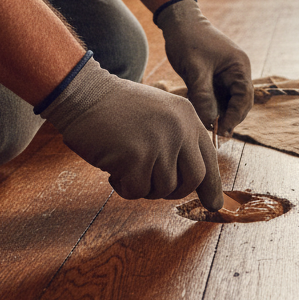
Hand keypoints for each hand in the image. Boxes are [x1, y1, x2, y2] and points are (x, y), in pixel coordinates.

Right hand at [40, 57, 222, 209]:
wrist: (85, 94)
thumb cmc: (116, 109)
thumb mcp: (159, 114)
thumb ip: (178, 140)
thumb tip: (195, 181)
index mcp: (187, 117)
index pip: (209, 158)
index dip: (212, 185)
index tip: (214, 204)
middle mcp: (180, 129)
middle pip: (193, 179)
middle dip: (174, 191)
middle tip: (152, 186)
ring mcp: (160, 143)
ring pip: (164, 189)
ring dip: (143, 186)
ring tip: (126, 166)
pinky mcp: (137, 157)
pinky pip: (137, 191)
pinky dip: (123, 187)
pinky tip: (113, 170)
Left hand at [156, 0, 252, 136]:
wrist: (179, 22)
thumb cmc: (189, 40)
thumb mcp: (195, 69)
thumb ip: (203, 95)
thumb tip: (209, 122)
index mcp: (239, 67)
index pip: (244, 98)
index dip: (234, 116)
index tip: (222, 131)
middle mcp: (237, 72)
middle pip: (239, 103)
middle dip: (228, 118)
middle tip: (215, 135)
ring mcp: (227, 76)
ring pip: (228, 102)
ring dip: (219, 114)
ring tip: (206, 126)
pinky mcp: (216, 78)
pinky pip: (217, 98)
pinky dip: (211, 107)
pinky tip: (200, 114)